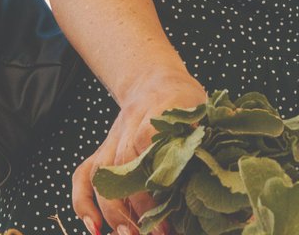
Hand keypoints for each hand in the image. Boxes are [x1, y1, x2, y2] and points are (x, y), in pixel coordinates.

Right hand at [71, 70, 205, 234]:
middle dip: (140, 204)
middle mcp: (129, 123)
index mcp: (158, 108)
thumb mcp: (202, 108)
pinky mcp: (101, 151)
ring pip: (102, 176)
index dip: (156, 171)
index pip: (148, 138)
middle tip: (160, 231)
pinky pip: (82, 177)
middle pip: (123, 164)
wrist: (155, 79)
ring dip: (115, 211)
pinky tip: (95, 228)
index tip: (172, 199)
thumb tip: (216, 168)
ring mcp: (111, 139)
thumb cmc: (185, 100)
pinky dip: (83, 203)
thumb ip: (204, 134)